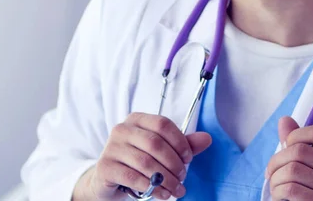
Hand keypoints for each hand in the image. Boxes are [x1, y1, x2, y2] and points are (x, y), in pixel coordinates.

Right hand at [73, 112, 211, 200]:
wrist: (109, 179)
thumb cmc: (138, 161)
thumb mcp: (161, 151)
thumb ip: (183, 144)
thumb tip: (207, 139)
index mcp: (137, 119)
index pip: (163, 124)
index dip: (180, 141)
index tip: (188, 158)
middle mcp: (122, 129)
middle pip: (155, 143)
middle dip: (174, 163)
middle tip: (182, 177)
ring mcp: (111, 147)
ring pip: (146, 163)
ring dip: (166, 179)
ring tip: (176, 190)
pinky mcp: (105, 166)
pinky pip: (134, 177)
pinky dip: (152, 188)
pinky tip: (162, 194)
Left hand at [265, 116, 312, 200]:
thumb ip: (299, 143)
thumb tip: (284, 120)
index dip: (295, 136)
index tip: (286, 150)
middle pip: (298, 151)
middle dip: (276, 162)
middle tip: (271, 174)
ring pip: (291, 170)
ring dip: (275, 180)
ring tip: (276, 187)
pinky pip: (290, 189)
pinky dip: (278, 192)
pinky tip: (280, 197)